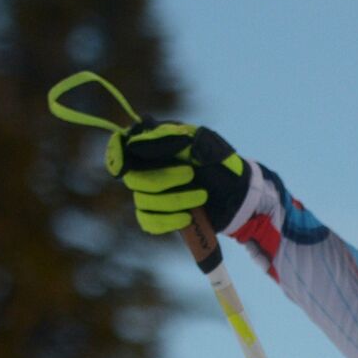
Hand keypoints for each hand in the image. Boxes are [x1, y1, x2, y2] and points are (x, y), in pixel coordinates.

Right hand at [106, 122, 249, 235]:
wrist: (240, 194)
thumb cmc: (222, 164)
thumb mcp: (205, 143)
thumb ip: (174, 137)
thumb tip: (139, 136)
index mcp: (155, 145)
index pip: (122, 147)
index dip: (117, 153)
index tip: (125, 161)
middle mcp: (148, 168)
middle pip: (135, 179)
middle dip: (163, 179)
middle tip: (191, 174)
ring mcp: (153, 194)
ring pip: (144, 202)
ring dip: (174, 201)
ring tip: (202, 196)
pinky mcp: (161, 215)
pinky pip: (149, 221)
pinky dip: (167, 221)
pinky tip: (187, 217)